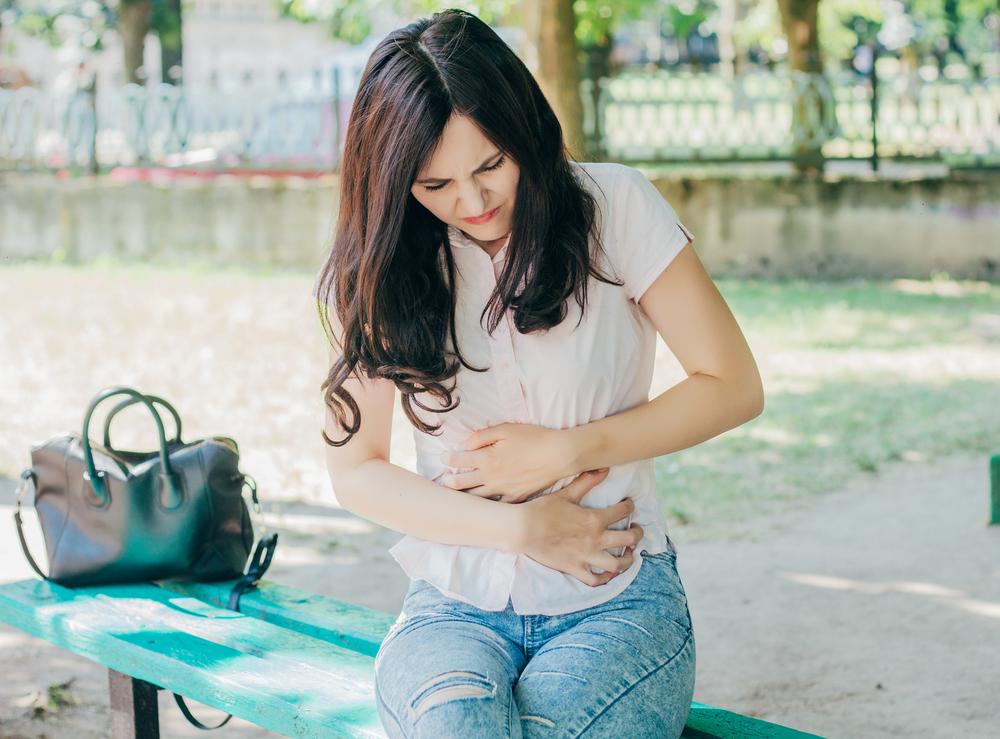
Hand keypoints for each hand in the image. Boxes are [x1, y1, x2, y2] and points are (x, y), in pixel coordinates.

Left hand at [438, 422, 576, 503]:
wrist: (559, 455)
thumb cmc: (534, 438)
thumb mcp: (506, 429)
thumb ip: (482, 436)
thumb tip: (464, 444)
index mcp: (488, 458)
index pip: (459, 460)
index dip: (447, 459)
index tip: (442, 458)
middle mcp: (492, 477)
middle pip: (463, 483)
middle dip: (449, 482)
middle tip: (442, 483)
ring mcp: (504, 490)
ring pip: (477, 498)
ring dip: (464, 497)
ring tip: (456, 497)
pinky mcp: (516, 498)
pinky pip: (498, 506)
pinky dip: (488, 507)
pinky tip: (484, 507)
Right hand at [516, 468, 644, 587]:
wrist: (523, 529)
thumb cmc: (542, 509)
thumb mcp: (566, 493)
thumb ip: (586, 481)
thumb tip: (604, 469)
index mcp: (595, 519)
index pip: (622, 511)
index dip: (629, 506)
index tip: (629, 505)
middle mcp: (595, 539)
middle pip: (628, 539)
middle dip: (637, 534)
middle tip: (637, 530)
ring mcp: (586, 556)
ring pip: (617, 564)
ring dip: (627, 560)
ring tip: (629, 555)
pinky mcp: (575, 569)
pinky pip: (595, 579)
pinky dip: (605, 578)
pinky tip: (608, 573)